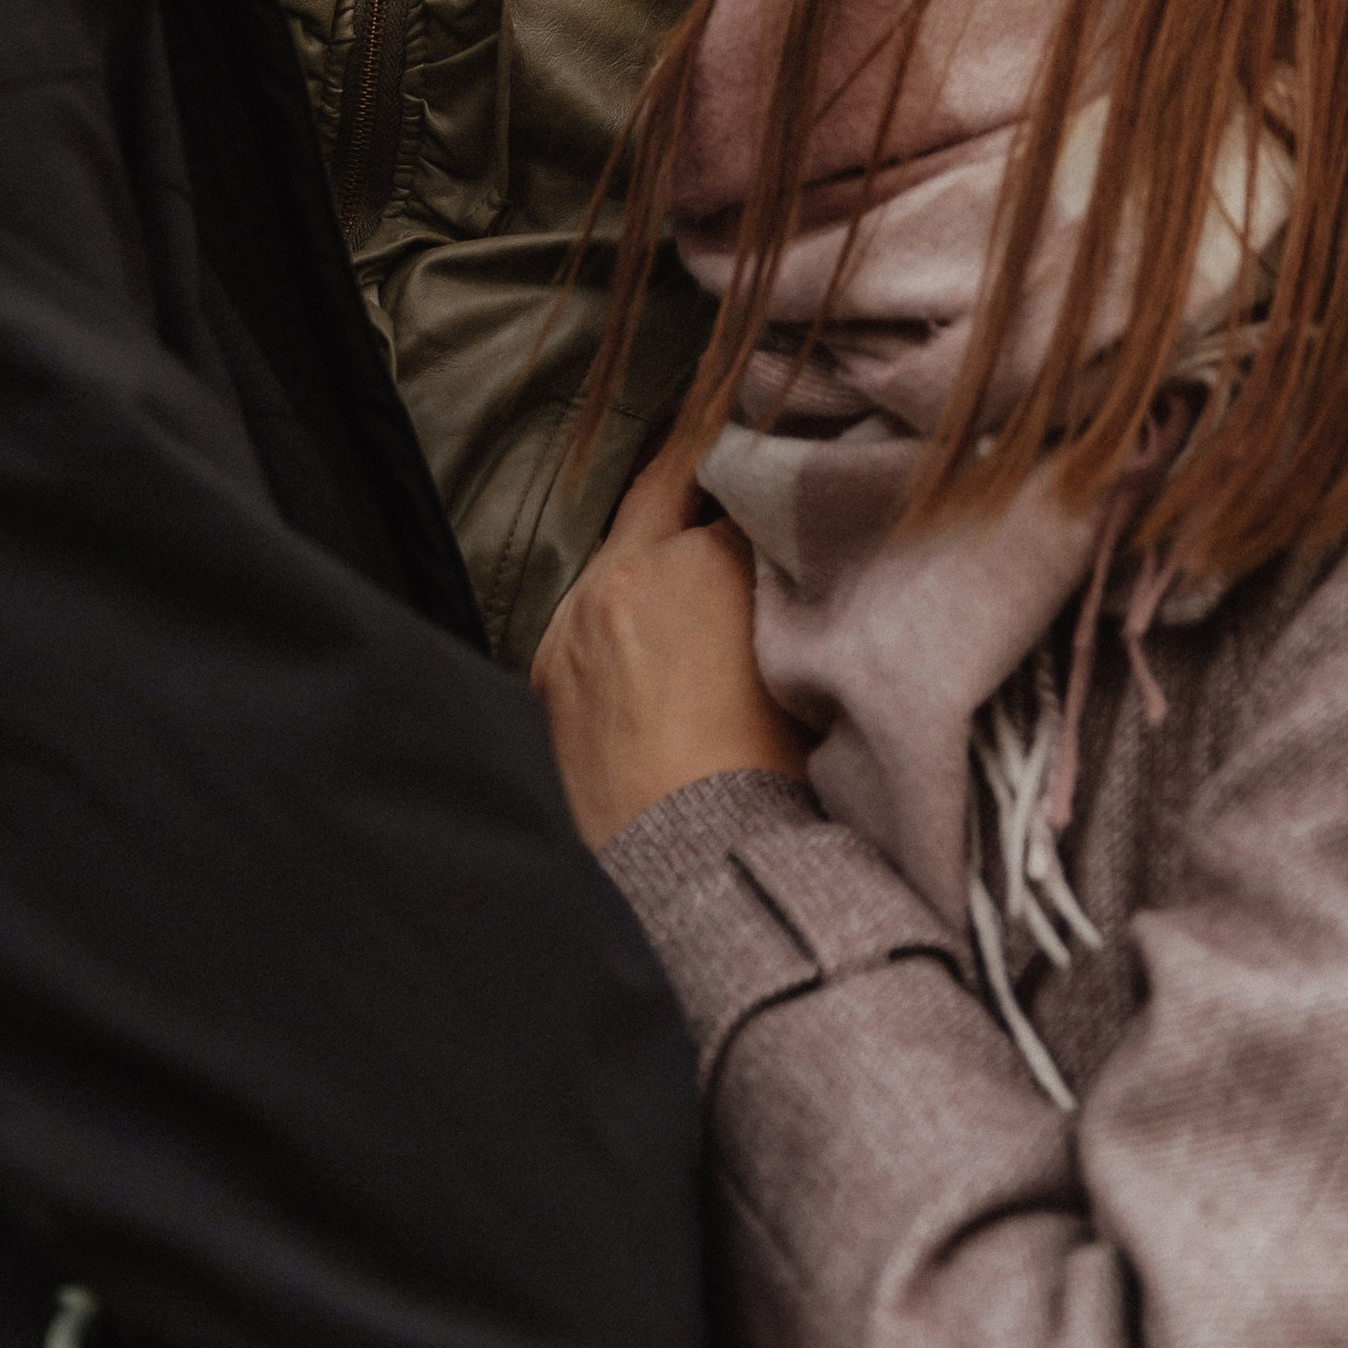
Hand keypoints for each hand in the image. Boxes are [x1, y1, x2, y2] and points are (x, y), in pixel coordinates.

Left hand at [532, 454, 813, 850]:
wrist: (688, 866)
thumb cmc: (767, 774)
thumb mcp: (800, 658)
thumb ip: (786, 586)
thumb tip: (783, 557)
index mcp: (702, 559)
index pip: (738, 492)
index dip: (762, 493)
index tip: (777, 490)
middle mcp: (625, 572)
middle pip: (663, 493)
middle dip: (696, 486)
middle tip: (727, 480)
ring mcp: (574, 618)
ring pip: (617, 553)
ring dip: (650, 554)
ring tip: (688, 575)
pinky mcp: (546, 669)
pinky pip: (585, 612)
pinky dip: (615, 611)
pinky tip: (645, 636)